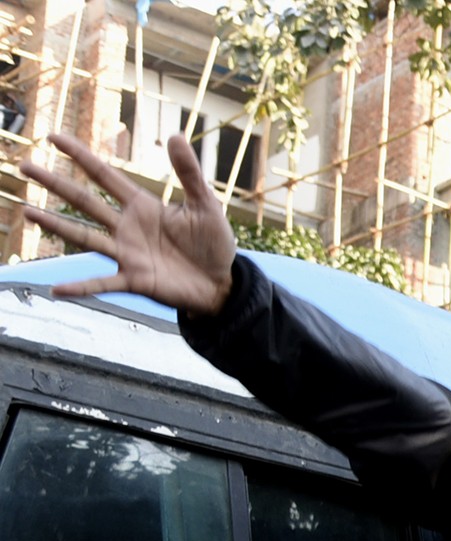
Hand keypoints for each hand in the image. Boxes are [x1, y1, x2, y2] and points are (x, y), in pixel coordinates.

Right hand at [19, 133, 235, 315]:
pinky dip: (80, 287)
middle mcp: (128, 228)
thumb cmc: (213, 244)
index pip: (105, 175)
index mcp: (143, 206)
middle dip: (54, 183)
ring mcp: (127, 254)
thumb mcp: (206, 205)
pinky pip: (102, 284)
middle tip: (24, 165)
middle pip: (84, 201)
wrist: (222, 284)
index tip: (54, 137)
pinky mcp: (134, 280)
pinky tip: (56, 290)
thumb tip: (176, 135)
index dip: (80, 155)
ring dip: (55, 225)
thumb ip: (189, 173)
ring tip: (26, 212)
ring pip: (84, 237)